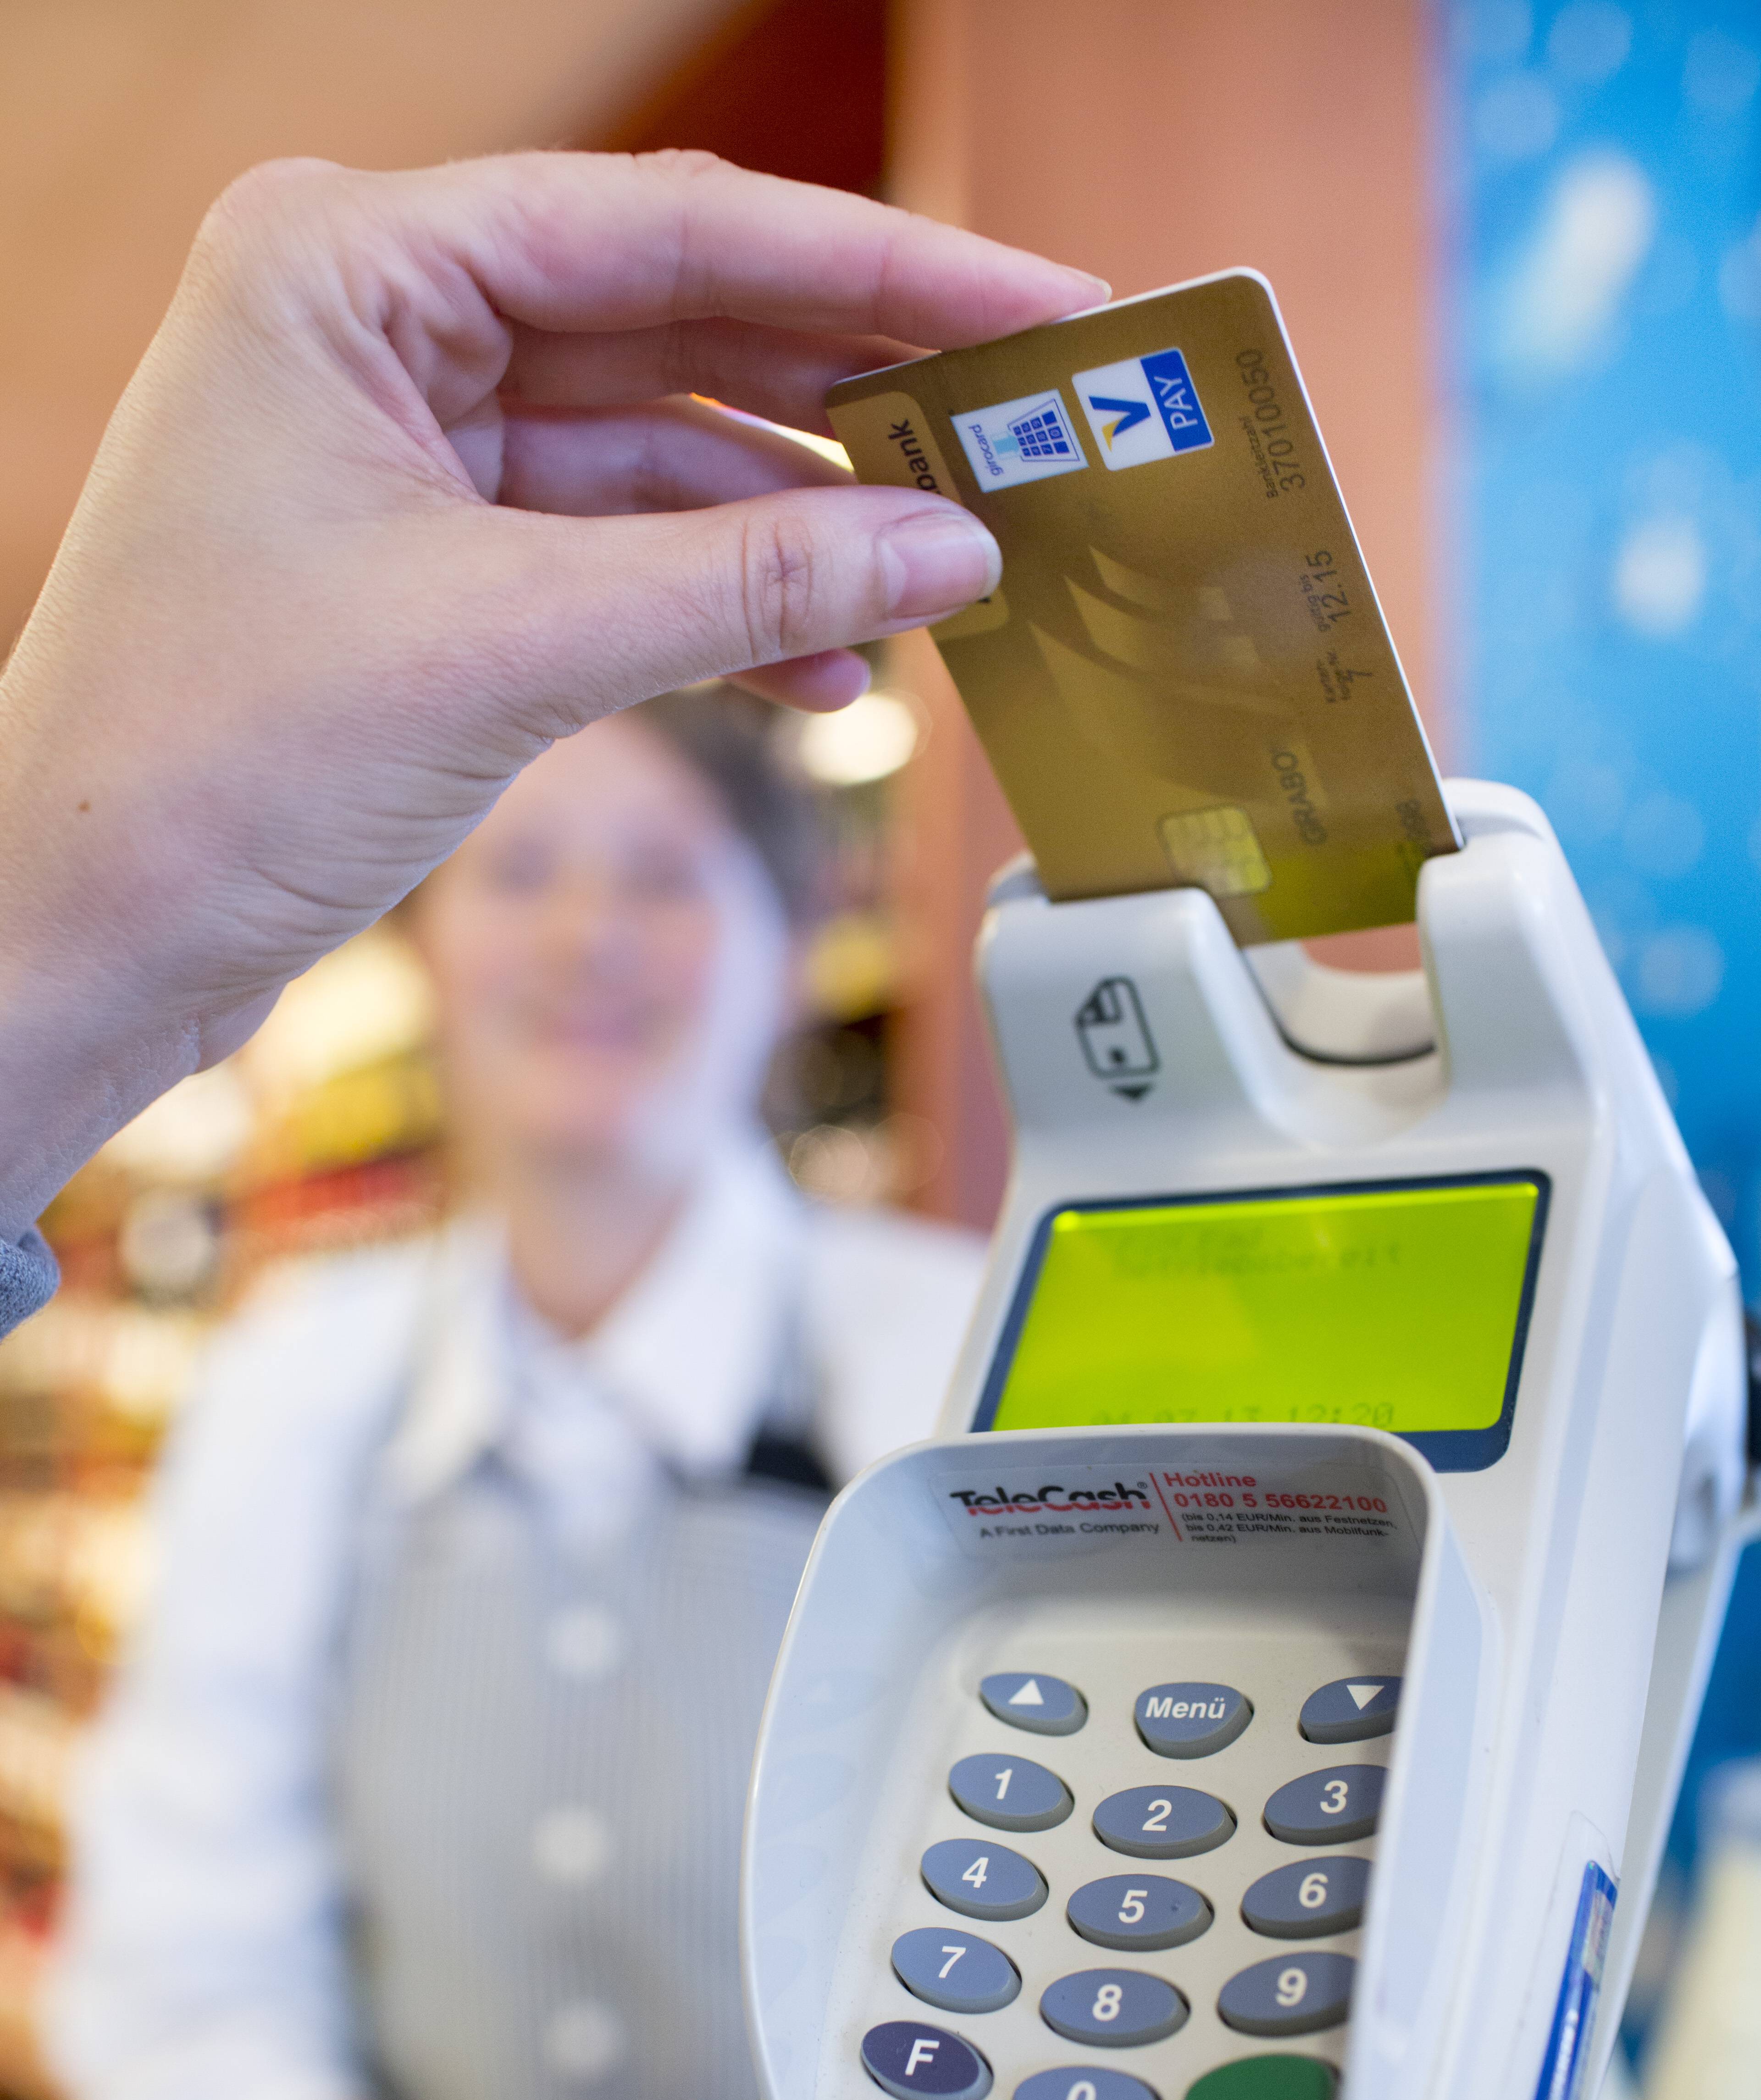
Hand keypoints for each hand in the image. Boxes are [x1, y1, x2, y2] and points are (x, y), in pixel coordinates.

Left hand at [0, 151, 1101, 1237]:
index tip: (1030, 301)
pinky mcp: (431, 560)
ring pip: (659, 448)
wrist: (81, 936)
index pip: (668, 230)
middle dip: (853, 388)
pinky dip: (724, 602)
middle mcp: (372, 326)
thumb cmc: (214, 764)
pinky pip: (620, 550)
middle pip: (675, 322)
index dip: (875, 268)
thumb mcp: (512, 647)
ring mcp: (403, 443)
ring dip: (799, 521)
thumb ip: (748, 579)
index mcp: (345, 268)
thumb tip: (950, 542)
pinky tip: (833, 659)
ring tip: (947, 570)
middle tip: (1023, 423)